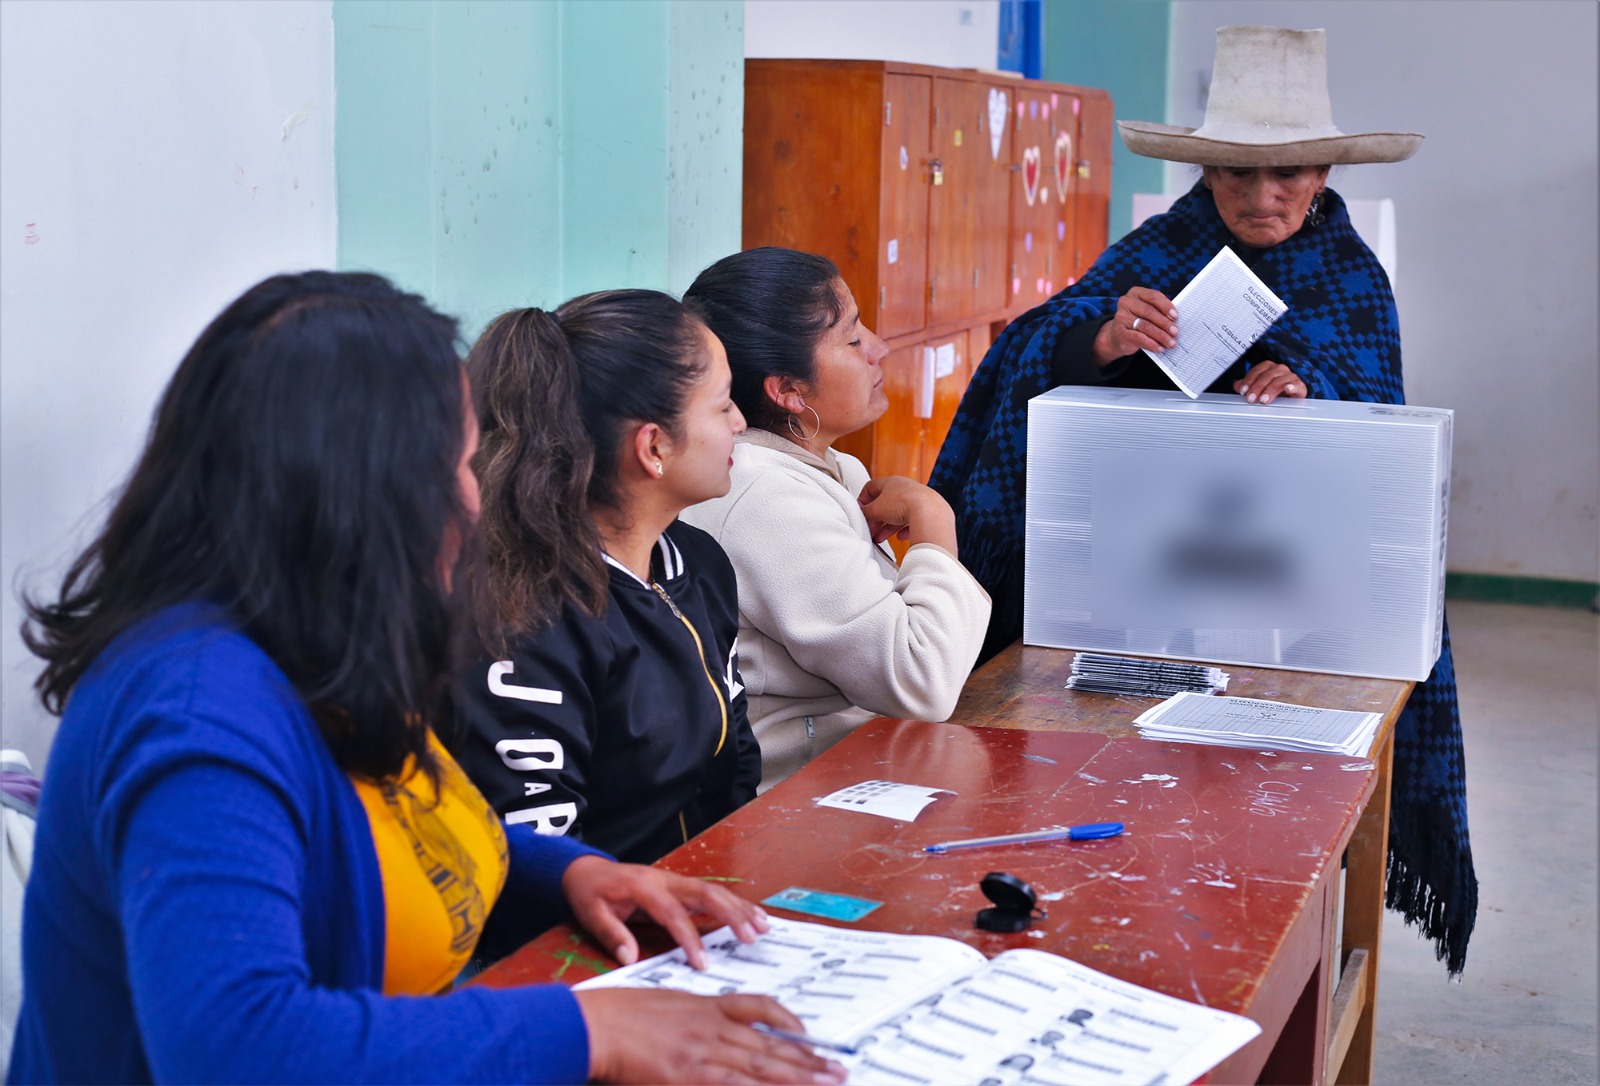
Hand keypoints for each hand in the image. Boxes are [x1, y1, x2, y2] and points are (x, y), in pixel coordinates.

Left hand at [562, 855, 769, 968]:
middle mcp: (665, 880)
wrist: (588, 870)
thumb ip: (611, 933)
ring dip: (740, 907)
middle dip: (731, 914)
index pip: (672, 913)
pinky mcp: (680, 887)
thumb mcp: (591, 913)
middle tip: (752, 937)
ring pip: (713, 890)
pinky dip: (734, 904)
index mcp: (644, 887)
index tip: (703, 963)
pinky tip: (753, 915)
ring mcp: (675, 881)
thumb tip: (629, 956)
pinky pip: (711, 893)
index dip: (689, 938)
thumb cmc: (590, 894)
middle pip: (705, 893)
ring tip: (763, 926)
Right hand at [576, 988, 845, 1083]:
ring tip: (827, 1082)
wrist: (594, 1024)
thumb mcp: (665, 1004)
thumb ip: (695, 1018)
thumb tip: (718, 1025)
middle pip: (769, 1045)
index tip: (809, 1033)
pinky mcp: (688, 1074)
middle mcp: (712, 1027)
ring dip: (796, 1077)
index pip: (759, 1010)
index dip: (789, 1023)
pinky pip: (732, 1084)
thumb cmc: (620, 1015)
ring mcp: (703, 1052)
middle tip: (837, 1069)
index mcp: (706, 1007)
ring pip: (760, 1066)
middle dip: (807, 1060)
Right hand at [857, 476, 957, 553]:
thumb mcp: (876, 509)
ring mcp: (918, 499)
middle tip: (870, 529)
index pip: (872, 487)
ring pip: (898, 514)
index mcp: (891, 482)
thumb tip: (862, 514)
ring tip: (880, 538)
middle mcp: (905, 488)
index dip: (863, 499)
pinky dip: (904, 529)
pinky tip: (900, 537)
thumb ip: (866, 512)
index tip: (860, 511)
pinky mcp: (927, 512)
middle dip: (876, 518)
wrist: (930, 513)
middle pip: (885, 503)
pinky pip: (913, 521)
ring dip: (887, 527)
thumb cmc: (904, 504)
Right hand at [1093, 286, 1178, 364]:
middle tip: (1175, 332)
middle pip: (1150, 312)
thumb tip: (1175, 321)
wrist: (1118, 335)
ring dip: (1161, 335)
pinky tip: (1159, 348)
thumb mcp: (1147, 312)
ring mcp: (1121, 317)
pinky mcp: (1119, 332)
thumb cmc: (1137, 321)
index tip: (1175, 316)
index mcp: (1136, 293)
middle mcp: (1126, 302)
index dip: (1166, 306)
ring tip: (1171, 342)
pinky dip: (1151, 344)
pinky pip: (1139, 338)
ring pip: (1146, 326)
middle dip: (1165, 323)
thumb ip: (1159, 311)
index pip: (1153, 296)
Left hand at [1232, 360, 1307, 403]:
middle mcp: (1279, 370)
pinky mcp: (1300, 386)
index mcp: (1268, 368)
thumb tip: (1237, 385)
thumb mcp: (1260, 389)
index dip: (1249, 380)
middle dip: (1257, 387)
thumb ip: (1249, 386)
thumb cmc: (1276, 392)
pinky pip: (1297, 384)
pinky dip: (1292, 386)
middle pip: (1267, 375)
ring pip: (1280, 379)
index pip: (1257, 370)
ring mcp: (1290, 377)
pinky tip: (1287, 389)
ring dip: (1271, 389)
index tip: (1243, 391)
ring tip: (1264, 399)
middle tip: (1251, 399)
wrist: (1294, 397)